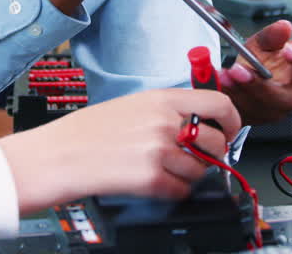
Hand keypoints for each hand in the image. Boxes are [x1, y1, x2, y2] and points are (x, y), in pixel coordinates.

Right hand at [0, 88, 241, 213]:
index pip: (218, 103)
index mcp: (161, 99)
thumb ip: (167, 111)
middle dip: (211, 155)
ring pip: (200, 170)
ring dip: (188, 175)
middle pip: (215, 142)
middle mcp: (165, 122)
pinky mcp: (151, 179)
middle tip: (196, 159)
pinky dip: (173, 192)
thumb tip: (198, 122)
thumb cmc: (88, 132)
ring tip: (162, 170)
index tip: (231, 130)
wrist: (59, 155)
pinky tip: (152, 183)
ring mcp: (159, 150)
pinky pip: (181, 190)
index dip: (232, 120)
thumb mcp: (132, 105)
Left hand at [220, 20, 291, 124]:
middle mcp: (289, 96)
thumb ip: (272, 36)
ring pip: (259, 106)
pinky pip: (243, 111)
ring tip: (226, 74)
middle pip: (281, 96)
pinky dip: (230, 96)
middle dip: (258, 84)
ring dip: (239, 90)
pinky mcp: (254, 118)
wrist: (242, 79)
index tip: (286, 49)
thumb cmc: (260, 62)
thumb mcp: (264, 44)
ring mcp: (272, 111)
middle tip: (240, 69)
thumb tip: (284, 26)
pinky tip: (222, 83)